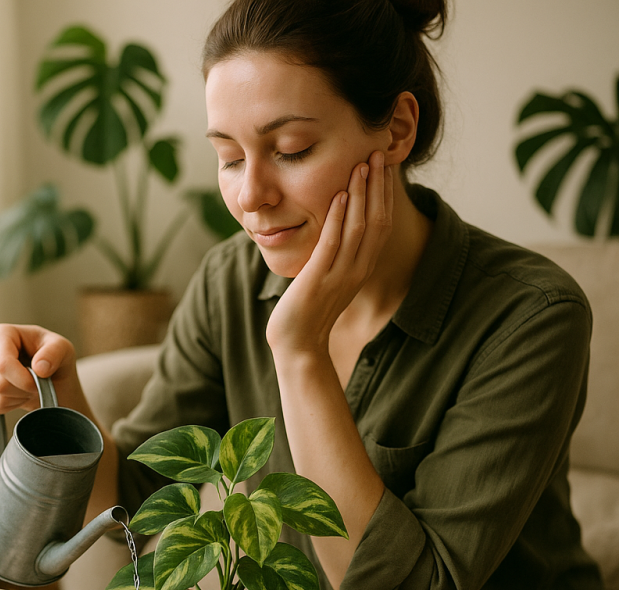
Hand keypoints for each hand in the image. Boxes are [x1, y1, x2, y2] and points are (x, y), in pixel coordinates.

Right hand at [0, 324, 81, 413]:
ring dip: (19, 398)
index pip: (3, 364)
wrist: (52, 379)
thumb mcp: (64, 350)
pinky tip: (20, 394)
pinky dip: (11, 406)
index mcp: (2, 333)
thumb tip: (39, 367)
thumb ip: (55, 353)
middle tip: (37, 384)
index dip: (23, 379)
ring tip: (29, 387)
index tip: (39, 382)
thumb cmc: (55, 358)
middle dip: (23, 389)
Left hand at [266, 150, 392, 355]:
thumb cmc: (308, 312)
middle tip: (378, 153)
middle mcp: (356, 270)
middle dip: (377, 186)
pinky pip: (331, 243)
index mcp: (361, 269)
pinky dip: (337, 218)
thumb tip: (334, 232)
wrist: (297, 344)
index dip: (383, 195)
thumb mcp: (329, 280)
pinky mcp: (318, 279)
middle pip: (376, 221)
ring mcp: (339, 275)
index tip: (382, 167)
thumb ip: (336, 257)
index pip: (380, 225)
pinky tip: (339, 195)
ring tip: (362, 165)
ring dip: (360, 194)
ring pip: (357, 228)